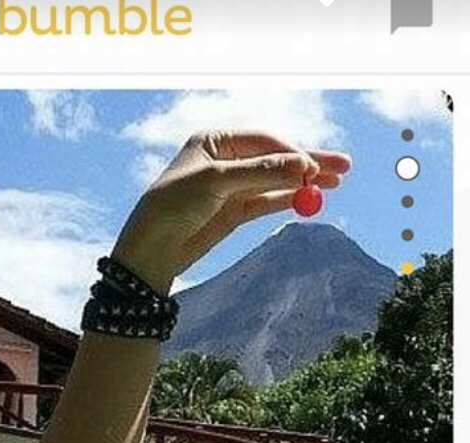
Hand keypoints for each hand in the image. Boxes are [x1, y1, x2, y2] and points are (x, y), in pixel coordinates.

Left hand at [112, 130, 351, 293]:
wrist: (151, 250)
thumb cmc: (173, 205)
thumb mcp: (217, 182)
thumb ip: (261, 172)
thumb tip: (304, 164)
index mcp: (214, 139)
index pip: (264, 140)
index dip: (292, 152)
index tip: (314, 166)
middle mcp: (225, 159)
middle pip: (276, 158)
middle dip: (309, 163)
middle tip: (344, 167)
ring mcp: (231, 187)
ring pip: (275, 181)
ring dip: (304, 182)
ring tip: (337, 183)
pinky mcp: (233, 213)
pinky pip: (267, 202)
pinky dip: (288, 199)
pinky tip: (310, 198)